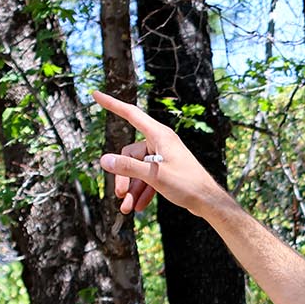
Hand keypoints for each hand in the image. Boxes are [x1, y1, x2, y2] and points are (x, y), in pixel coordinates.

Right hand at [91, 90, 224, 217]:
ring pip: (138, 169)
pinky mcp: (166, 169)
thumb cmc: (187, 184)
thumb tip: (105, 160)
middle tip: (120, 196)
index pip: (130, 114)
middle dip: (124, 176)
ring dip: (132, 188)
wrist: (208, 201)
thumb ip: (129, 167)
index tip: (95, 94)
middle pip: (130, 154)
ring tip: (127, 209)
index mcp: (159, 135)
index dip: (112, 104)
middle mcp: (160, 142)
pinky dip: (143, 191)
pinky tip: (138, 207)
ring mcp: (163, 156)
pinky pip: (148, 177)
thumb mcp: (154, 175)